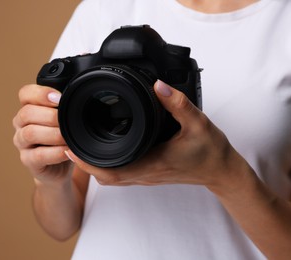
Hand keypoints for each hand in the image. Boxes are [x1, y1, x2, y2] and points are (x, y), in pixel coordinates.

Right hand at [13, 84, 71, 183]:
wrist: (61, 166)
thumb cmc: (63, 137)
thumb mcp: (66, 119)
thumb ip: (67, 107)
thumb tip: (79, 98)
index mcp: (29, 108)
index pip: (25, 94)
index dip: (40, 93)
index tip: (59, 98)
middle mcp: (21, 123)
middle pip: (26, 113)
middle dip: (50, 116)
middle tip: (68, 120)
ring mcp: (22, 142)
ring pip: (30, 133)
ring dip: (53, 134)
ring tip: (68, 137)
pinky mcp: (28, 160)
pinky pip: (38, 155)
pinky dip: (55, 152)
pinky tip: (67, 151)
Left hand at [65, 80, 246, 189]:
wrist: (221, 170)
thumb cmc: (211, 150)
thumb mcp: (198, 122)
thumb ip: (177, 102)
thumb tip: (158, 85)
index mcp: (153, 163)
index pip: (112, 171)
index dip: (88, 164)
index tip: (71, 147)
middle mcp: (147, 173)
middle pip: (106, 177)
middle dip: (84, 163)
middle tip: (69, 143)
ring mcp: (148, 176)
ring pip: (113, 177)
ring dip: (94, 165)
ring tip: (81, 145)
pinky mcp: (151, 173)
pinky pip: (123, 173)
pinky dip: (108, 165)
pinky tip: (106, 150)